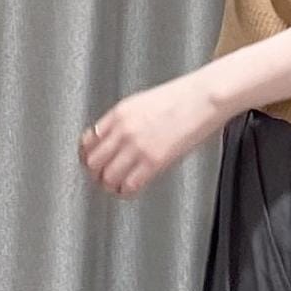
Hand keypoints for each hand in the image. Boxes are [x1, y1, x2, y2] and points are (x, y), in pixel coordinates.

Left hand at [78, 71, 224, 197]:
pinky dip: (127, 192)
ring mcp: (137, 146)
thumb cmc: (182, 98)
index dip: (87, 157)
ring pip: (107, 177)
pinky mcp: (154, 160)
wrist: (203, 98)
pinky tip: (131, 190)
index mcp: (119, 113)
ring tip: (117, 186)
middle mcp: (124, 129)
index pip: (88, 141)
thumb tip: (114, 138)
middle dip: (96, 173)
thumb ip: (125, 121)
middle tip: (102, 178)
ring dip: (110, 185)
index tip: (92, 162)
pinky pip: (129, 185)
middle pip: (93, 162)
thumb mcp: (143, 102)